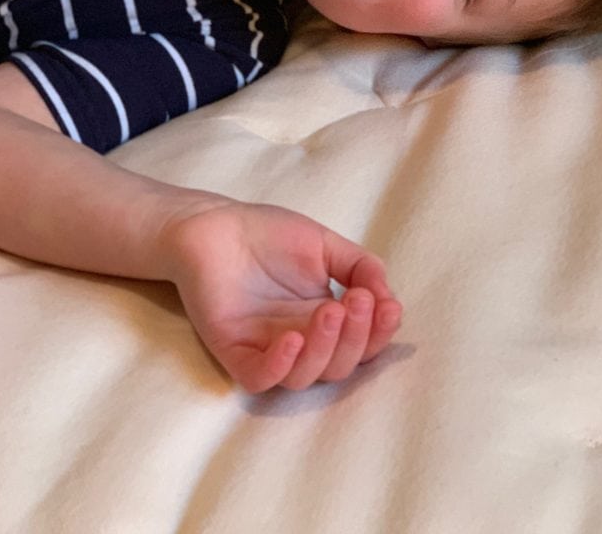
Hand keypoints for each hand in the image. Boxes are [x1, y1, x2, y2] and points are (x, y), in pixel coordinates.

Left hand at [160, 200, 401, 392]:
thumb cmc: (267, 234)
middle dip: (356, 338)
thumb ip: (360, 266)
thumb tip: (387, 296)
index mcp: (324, 319)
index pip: (361, 344)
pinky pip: (260, 377)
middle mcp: (300, 341)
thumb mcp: (325, 245)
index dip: (379, 333)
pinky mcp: (234, 351)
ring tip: (330, 310)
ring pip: (305, 377)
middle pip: (339, 366)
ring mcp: (267, 349)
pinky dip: (280, 366)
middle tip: (356, 301)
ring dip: (325, 349)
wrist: (213, 225)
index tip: (388, 306)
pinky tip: (292, 338)